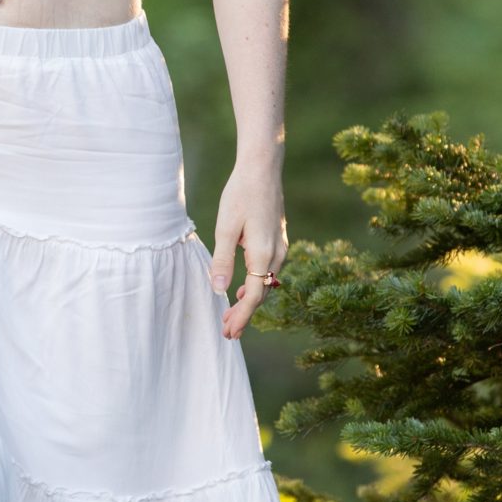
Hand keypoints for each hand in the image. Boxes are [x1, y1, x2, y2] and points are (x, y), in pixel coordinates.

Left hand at [209, 157, 285, 341]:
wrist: (263, 168)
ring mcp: (281, 247)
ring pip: (266, 283)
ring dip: (249, 301)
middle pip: (262, 294)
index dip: (242, 316)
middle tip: (227, 332)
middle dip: (244, 314)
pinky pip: (269, 271)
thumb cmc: (241, 194)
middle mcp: (277, 254)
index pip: (255, 296)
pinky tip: (243, 289)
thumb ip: (222, 260)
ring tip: (230, 315)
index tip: (229, 332)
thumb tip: (220, 290)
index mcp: (264, 253)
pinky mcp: (278, 240)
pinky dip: (256, 285)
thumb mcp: (225, 228)